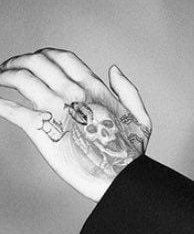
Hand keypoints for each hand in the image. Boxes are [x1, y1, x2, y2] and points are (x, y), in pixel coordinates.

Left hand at [0, 49, 151, 201]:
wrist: (119, 178)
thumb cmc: (130, 154)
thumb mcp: (139, 118)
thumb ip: (128, 90)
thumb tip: (113, 69)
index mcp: (94, 88)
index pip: (62, 57)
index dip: (44, 54)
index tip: (35, 60)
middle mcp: (72, 93)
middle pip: (36, 62)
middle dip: (17, 61)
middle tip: (7, 68)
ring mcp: (55, 109)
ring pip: (20, 78)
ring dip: (3, 75)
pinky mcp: (40, 129)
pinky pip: (11, 108)